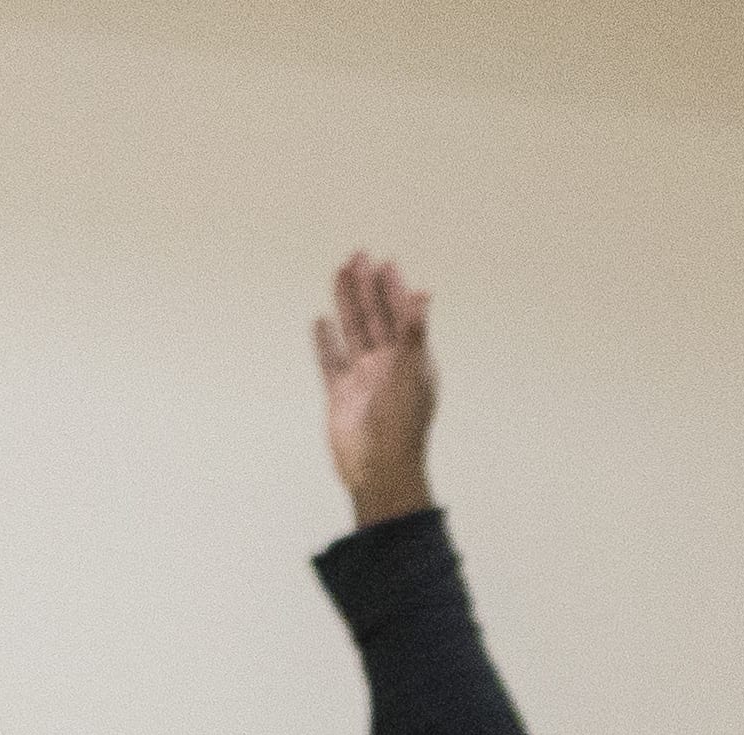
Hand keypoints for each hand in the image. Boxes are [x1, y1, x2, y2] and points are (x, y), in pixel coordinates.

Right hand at [315, 251, 437, 526]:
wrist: (378, 471)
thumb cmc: (401, 427)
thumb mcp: (410, 373)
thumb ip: (413, 333)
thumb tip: (423, 294)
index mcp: (411, 362)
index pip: (402, 316)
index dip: (394, 289)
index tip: (387, 263)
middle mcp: (387, 367)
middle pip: (375, 317)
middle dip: (366, 287)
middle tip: (358, 256)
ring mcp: (362, 380)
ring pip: (352, 332)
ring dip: (345, 304)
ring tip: (338, 274)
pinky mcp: (340, 395)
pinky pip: (330, 361)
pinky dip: (325, 341)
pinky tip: (320, 321)